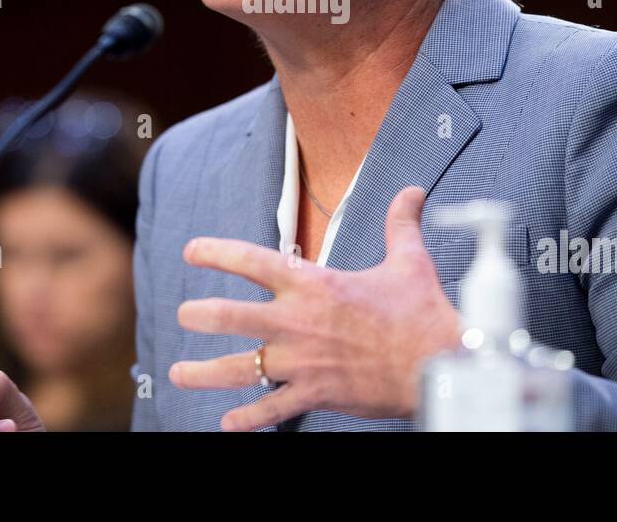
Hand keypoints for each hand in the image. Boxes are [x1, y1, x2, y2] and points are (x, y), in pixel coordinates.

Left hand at [170, 185, 461, 430]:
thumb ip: (400, 224)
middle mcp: (300, 322)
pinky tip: (227, 424)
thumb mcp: (410, 260)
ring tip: (177, 374)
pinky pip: (272, 411)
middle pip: (232, 316)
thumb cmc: (423, 312)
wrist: (439, 364)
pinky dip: (247, 420)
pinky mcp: (315, 394)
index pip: (254, 261)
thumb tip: (412, 191)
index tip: (191, 250)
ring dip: (204, 373)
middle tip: (183, 314)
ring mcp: (304, 362)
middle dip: (200, 315)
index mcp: (315, 285)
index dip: (217, 252)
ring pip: (240, 369)